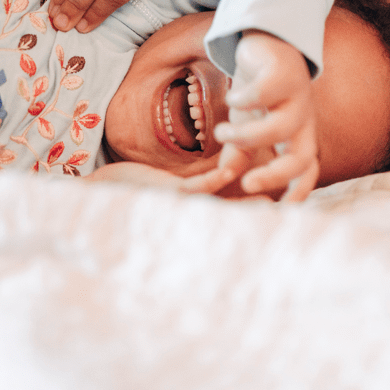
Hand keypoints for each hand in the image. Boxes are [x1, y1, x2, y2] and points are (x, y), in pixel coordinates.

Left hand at [87, 160, 268, 200]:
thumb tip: (215, 184)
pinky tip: (227, 173)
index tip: (282, 207)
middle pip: (233, 216)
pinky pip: (198, 188)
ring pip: (221, 206)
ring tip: (268, 200)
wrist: (100, 189)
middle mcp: (192, 214)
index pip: (231, 215)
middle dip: (258, 215)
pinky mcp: (170, 193)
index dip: (256, 214)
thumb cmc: (134, 188)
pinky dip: (214, 180)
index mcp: (195, 213)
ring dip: (244, 204)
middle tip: (288, 208)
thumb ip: (196, 189)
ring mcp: (182, 205)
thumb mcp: (170, 189)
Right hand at [212, 31, 319, 202]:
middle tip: (246, 184)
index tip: (276, 210)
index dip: (298, 193)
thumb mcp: (246, 125)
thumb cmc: (258, 89)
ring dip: (249, 136)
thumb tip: (229, 177)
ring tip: (222, 132)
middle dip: (276, 175)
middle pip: (302, 156)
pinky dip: (246, 100)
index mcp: (297, 135)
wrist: (265, 42)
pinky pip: (267, 92)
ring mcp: (297, 95)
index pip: (307, 171)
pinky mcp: (284, 72)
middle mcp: (303, 120)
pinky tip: (232, 99)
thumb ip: (239, 153)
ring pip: (283, 127)